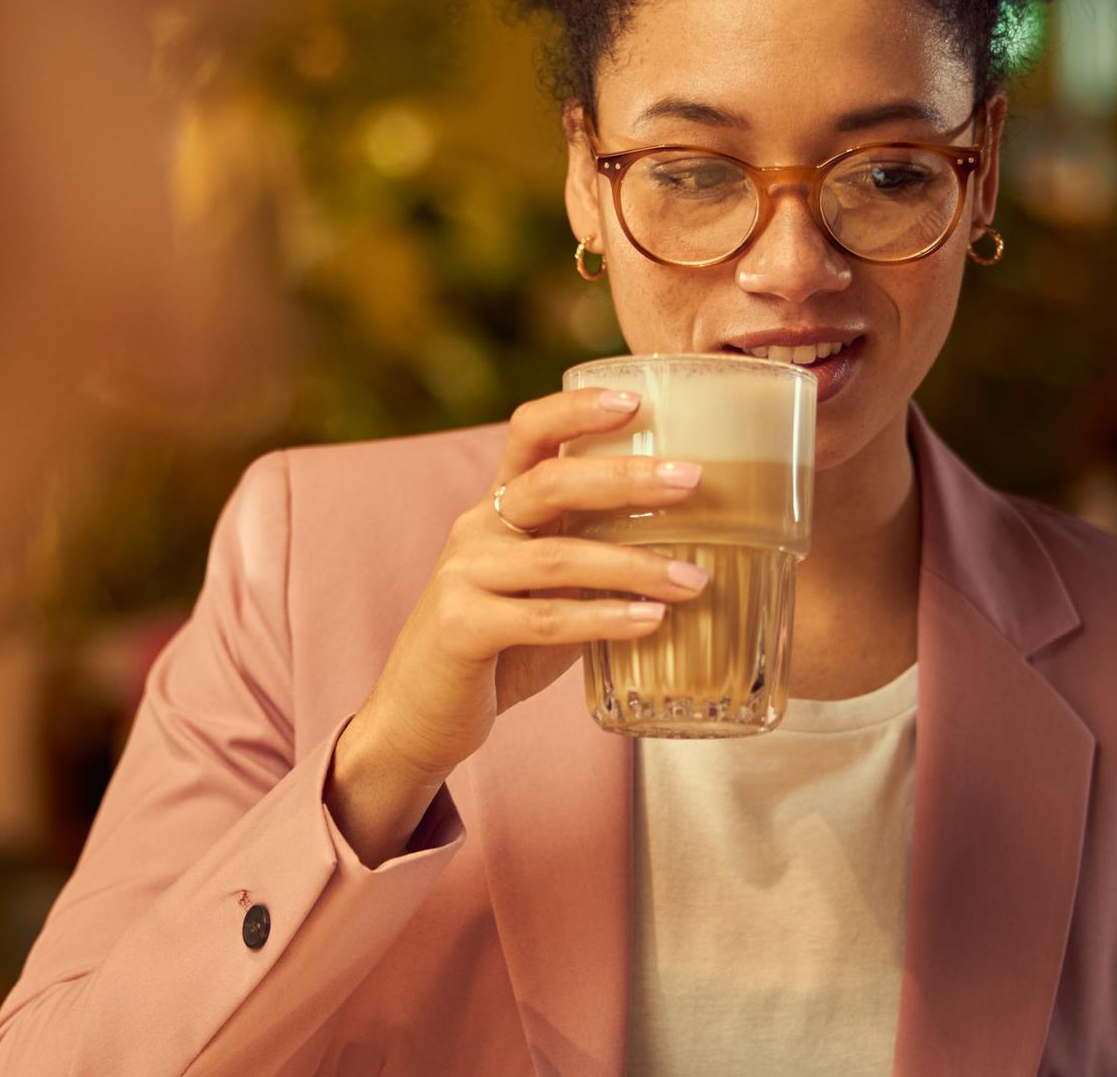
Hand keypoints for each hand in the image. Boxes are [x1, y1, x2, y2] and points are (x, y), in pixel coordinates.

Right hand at [325, 386, 709, 863]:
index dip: (577, 409)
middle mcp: (476, 530)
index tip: (638, 398)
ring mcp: (463, 576)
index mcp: (499, 509)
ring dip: (635, 566)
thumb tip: (697, 549)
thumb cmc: (500, 649)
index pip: (529, 433)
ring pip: (557, 556)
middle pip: (549, 482)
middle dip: (625, 477)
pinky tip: (650, 621)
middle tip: (692, 481)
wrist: (419, 717)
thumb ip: (597, 562)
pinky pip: (543, 617)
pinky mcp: (461, 628)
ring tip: (695, 580)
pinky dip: (603, 618)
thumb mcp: (549, 591)